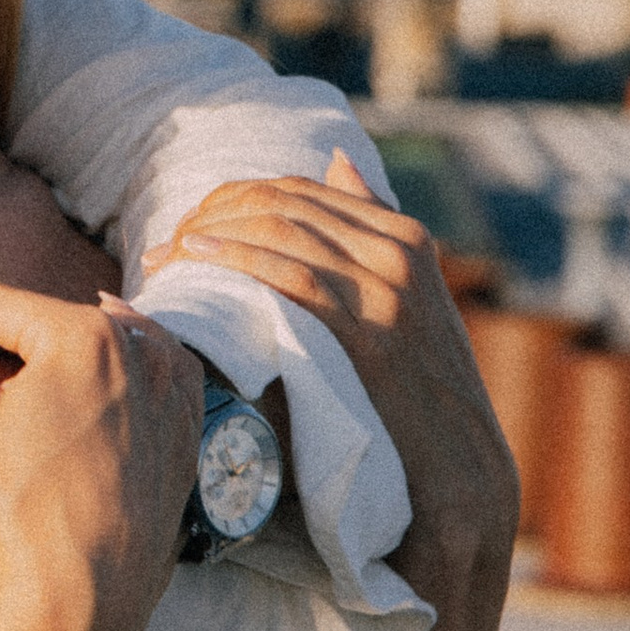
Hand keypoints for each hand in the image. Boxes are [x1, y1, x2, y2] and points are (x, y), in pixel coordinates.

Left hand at [143, 152, 517, 578]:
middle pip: (283, 202)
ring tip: (168, 258)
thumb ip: (370, 233)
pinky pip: (290, 277)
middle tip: (169, 245)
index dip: (233, 199)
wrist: (461, 470)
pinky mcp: (372, 331)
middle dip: (214, 214)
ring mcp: (389, 288)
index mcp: (405, 235)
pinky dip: (236, 261)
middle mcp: (400, 250)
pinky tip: (197, 262)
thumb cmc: (417, 393)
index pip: (299, 189)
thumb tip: (337, 159)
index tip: (189, 225)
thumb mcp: (405, 302)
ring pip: (280, 231)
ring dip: (212, 236)